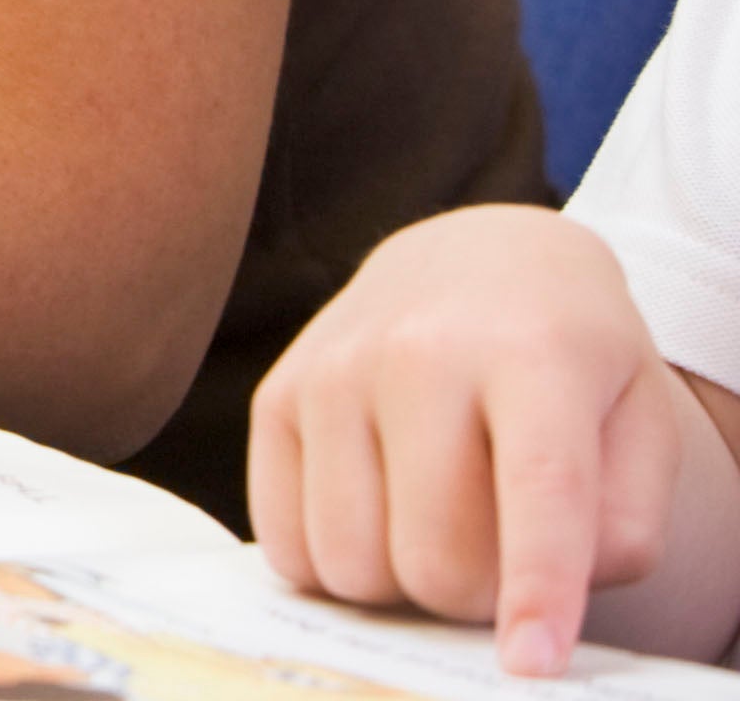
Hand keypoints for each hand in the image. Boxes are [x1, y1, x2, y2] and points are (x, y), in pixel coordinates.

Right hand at [253, 206, 686, 672]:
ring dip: (402, 586)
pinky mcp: (276, 397)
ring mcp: (332, 371)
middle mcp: (417, 352)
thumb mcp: (641, 422)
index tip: (532, 662)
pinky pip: (286, 545)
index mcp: (532, 354)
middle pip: (434, 556)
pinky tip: (378, 524)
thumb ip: (622, 524)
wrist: (477, 257)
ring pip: (351, 563)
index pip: (537, 489)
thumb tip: (542, 604)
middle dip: (476, 599)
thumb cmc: (573, 362)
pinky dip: (336, 568)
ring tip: (438, 536)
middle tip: (500, 564)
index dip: (536, 589)